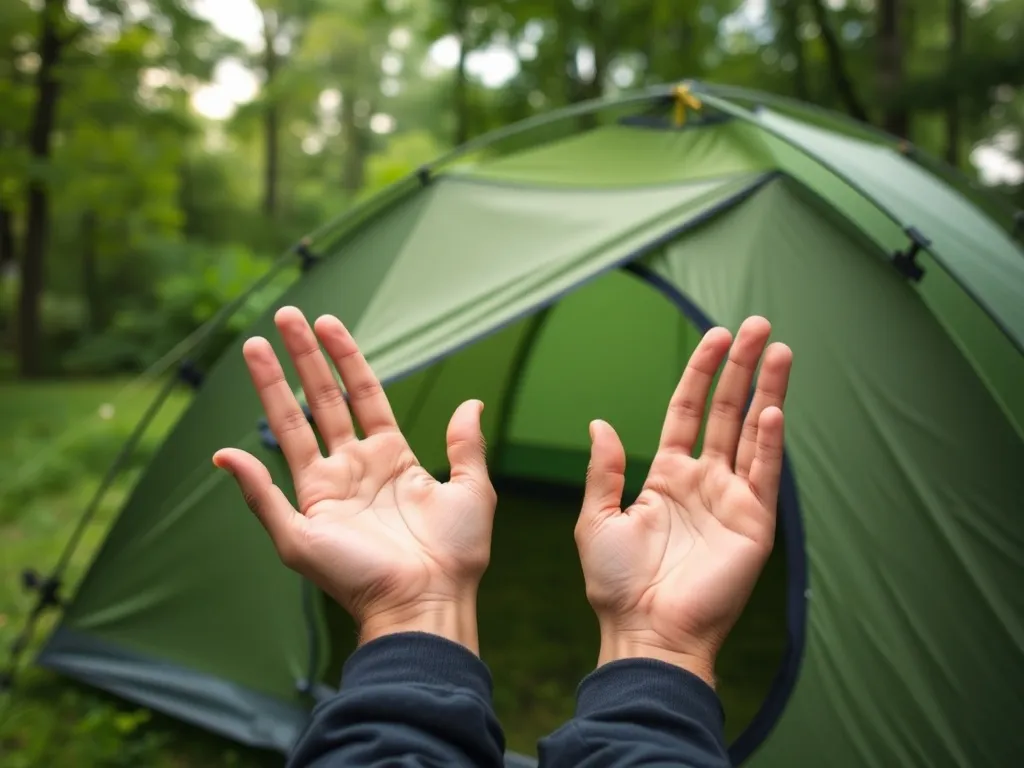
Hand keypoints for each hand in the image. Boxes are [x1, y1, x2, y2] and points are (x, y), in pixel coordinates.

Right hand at [213, 307, 496, 653]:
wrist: (432, 601)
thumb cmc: (456, 553)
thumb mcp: (473, 489)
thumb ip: (466, 445)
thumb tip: (471, 401)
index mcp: (390, 458)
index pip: (362, 395)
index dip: (346, 358)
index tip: (328, 322)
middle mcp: (353, 470)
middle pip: (322, 402)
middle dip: (303, 358)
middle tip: (284, 314)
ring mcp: (325, 496)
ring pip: (290, 431)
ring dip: (271, 389)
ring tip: (252, 346)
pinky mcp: (303, 530)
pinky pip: (266, 501)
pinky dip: (245, 480)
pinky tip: (227, 453)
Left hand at [574, 316, 791, 686]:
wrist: (645, 631)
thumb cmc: (616, 583)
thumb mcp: (597, 519)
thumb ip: (603, 470)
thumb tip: (599, 423)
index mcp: (667, 476)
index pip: (688, 410)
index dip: (701, 373)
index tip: (716, 336)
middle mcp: (704, 481)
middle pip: (727, 411)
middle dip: (743, 367)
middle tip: (760, 326)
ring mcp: (732, 499)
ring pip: (754, 432)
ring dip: (768, 390)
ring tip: (780, 349)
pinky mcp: (754, 524)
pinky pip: (765, 474)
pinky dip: (770, 442)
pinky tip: (772, 408)